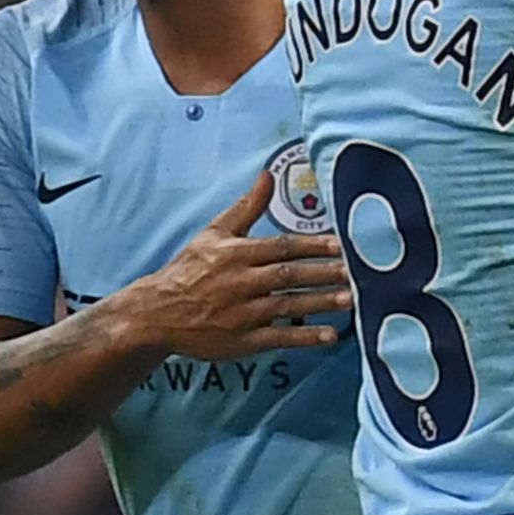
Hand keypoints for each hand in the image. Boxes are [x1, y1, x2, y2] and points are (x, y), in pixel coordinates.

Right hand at [114, 168, 351, 359]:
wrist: (155, 313)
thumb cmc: (189, 270)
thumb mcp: (214, 234)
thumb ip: (247, 207)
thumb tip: (267, 174)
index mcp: (236, 254)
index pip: (281, 247)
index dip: (312, 245)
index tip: (342, 245)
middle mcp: (241, 282)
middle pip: (289, 275)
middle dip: (324, 273)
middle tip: (358, 272)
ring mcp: (242, 313)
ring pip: (287, 305)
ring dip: (320, 302)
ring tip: (351, 300)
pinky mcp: (242, 340)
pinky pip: (278, 338)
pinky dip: (303, 336)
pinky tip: (330, 335)